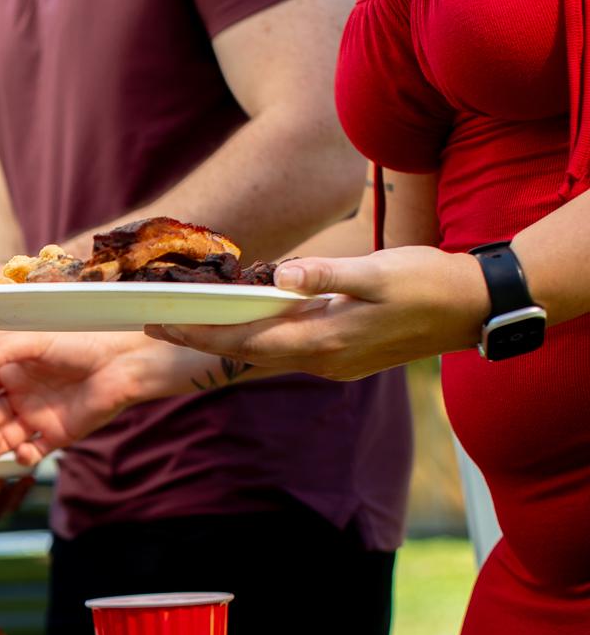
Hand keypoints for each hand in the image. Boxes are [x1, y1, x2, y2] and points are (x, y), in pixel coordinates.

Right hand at [0, 332, 160, 463]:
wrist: (120, 362)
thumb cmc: (78, 342)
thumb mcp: (34, 340)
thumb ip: (0, 352)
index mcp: (8, 372)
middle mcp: (17, 397)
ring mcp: (34, 418)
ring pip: (1, 439)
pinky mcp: (55, 437)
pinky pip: (31, 453)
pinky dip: (23, 458)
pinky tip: (24, 451)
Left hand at [144, 248, 488, 380]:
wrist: (478, 308)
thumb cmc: (431, 283)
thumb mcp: (379, 271)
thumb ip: (327, 274)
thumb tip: (282, 274)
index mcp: (323, 341)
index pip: (243, 339)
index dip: (198, 332)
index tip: (159, 322)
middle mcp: (322, 360)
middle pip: (245, 351)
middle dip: (200, 339)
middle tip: (155, 324)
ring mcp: (333, 363)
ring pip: (265, 353)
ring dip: (226, 340)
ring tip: (188, 323)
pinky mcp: (343, 357)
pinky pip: (287, 350)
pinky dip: (258, 337)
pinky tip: (245, 322)